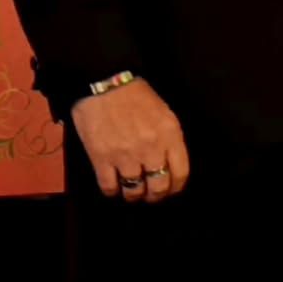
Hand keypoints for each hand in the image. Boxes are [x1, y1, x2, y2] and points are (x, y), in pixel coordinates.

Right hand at [70, 78, 190, 203]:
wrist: (105, 85)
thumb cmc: (137, 96)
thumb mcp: (165, 114)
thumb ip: (170, 139)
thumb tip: (170, 163)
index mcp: (170, 135)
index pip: (181, 172)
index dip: (176, 186)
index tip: (171, 189)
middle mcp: (151, 149)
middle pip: (158, 186)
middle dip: (156, 195)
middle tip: (151, 195)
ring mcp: (125, 156)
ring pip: (134, 190)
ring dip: (134, 195)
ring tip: (133, 192)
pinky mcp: (101, 159)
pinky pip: (109, 187)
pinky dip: (112, 192)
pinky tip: (114, 187)